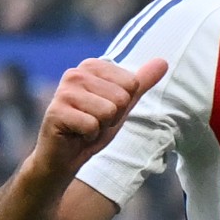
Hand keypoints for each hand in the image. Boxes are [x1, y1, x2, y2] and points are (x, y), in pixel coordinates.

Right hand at [34, 56, 167, 177]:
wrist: (64, 157)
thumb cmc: (92, 128)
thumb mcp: (121, 105)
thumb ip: (141, 83)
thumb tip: (163, 61)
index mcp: (91, 66)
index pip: (131, 83)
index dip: (122, 105)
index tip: (104, 111)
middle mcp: (75, 74)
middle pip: (121, 97)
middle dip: (112, 118)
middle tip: (93, 122)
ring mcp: (64, 91)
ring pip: (108, 111)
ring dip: (100, 127)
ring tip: (85, 128)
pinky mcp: (56, 111)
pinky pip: (92, 125)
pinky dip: (89, 136)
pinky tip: (76, 135)